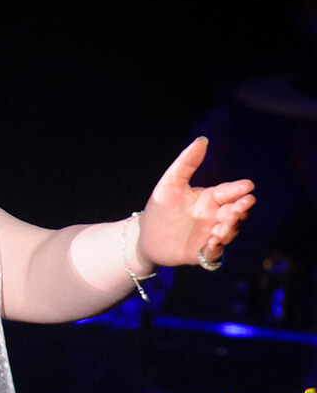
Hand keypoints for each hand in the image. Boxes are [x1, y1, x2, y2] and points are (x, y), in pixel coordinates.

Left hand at [138, 137, 254, 267]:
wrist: (144, 234)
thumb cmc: (160, 207)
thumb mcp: (171, 182)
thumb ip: (187, 163)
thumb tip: (202, 140)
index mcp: (210, 199)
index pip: (228, 192)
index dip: (238, 189)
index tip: (247, 185)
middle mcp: (214, 217)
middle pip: (234, 212)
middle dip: (241, 208)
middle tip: (244, 203)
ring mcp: (210, 235)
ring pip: (228, 231)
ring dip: (231, 226)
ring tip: (226, 221)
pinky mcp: (201, 252)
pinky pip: (214, 252)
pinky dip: (216, 248)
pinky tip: (213, 241)